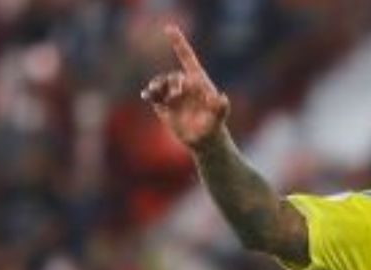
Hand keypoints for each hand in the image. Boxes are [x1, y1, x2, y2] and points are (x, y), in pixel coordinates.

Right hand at [141, 25, 228, 148]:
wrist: (204, 140)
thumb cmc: (214, 126)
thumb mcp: (218, 118)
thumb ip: (221, 108)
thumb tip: (222, 98)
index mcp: (198, 81)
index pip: (187, 57)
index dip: (178, 42)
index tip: (169, 28)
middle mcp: (184, 84)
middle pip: (173, 77)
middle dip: (172, 83)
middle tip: (176, 96)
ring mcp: (173, 94)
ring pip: (161, 84)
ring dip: (157, 87)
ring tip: (154, 94)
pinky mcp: (164, 105)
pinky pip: (154, 96)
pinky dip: (149, 94)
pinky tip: (147, 96)